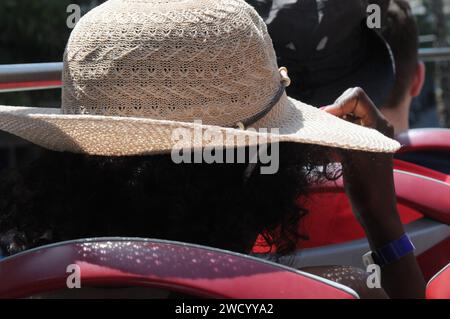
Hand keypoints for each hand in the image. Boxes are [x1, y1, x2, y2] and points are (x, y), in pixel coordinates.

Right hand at [322, 88, 425, 298]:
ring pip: (343, 118)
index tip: (325, 120)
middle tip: (324, 131)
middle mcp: (374, 126)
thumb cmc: (368, 187)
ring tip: (326, 143)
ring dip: (331, 126)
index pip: (356, 97)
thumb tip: (321, 119)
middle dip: (333, 114)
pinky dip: (332, 136)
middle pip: (349, 104)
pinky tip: (329, 151)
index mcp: (379, 124)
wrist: (375, 210)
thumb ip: (340, 134)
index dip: (338, 104)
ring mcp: (366, 136)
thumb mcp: (353, 158)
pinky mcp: (358, 146)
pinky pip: (342, 131)